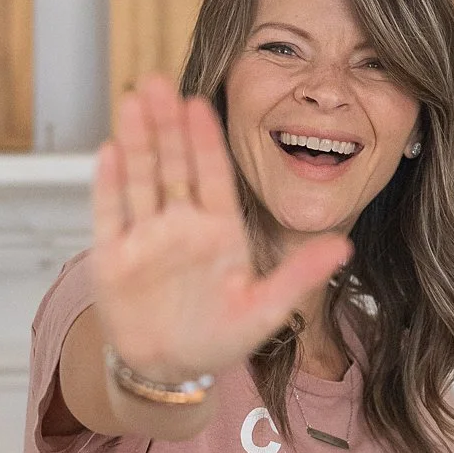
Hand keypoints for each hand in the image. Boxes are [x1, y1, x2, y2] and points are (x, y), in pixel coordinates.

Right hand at [91, 73, 351, 380]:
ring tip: (134, 100)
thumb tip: (344, 248)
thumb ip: (300, 276)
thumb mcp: (267, 309)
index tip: (201, 104)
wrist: (171, 369)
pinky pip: (111, 214)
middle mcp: (182, 226)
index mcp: (220, 231)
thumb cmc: (220, 338)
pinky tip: (110, 151)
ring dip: (136, 142)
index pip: (213, 176)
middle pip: (173, 165)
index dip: (205, 141)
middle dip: (166, 125)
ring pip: (140, 180)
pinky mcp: (114, 258)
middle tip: (160, 83)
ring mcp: (147, 238)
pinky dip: (109, 185)